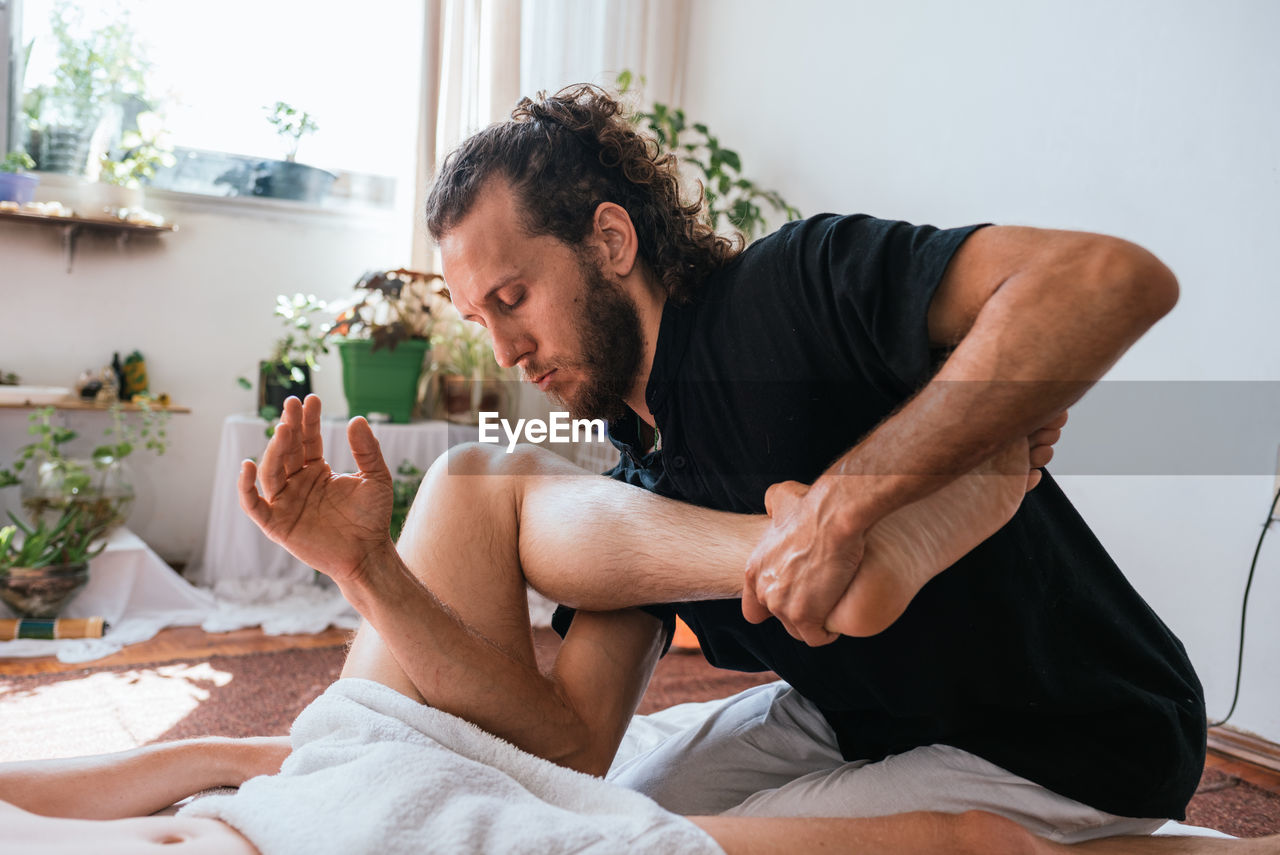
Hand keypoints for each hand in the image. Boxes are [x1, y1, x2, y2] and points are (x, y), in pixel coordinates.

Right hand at [238, 395, 394, 586]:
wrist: (368, 553)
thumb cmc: (372, 518)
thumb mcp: (376, 478)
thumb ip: (367, 451)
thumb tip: (357, 419)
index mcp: (316, 471)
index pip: (307, 440)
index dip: (307, 420)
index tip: (310, 399)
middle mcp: (297, 483)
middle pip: (286, 451)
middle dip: (288, 427)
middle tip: (292, 404)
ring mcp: (285, 503)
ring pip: (271, 471)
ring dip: (274, 449)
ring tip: (285, 429)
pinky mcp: (276, 524)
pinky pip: (254, 504)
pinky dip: (245, 487)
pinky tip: (247, 466)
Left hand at [742, 480, 864, 646]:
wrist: (832, 516)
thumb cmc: (811, 505)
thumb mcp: (782, 498)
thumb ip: (772, 503)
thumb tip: (771, 504)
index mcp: (755, 570)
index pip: (754, 608)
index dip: (774, 607)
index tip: (794, 600)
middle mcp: (765, 591)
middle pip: (780, 619)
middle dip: (799, 614)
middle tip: (820, 600)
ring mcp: (783, 607)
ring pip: (799, 631)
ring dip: (814, 625)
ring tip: (830, 610)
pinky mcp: (805, 617)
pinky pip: (816, 638)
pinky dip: (828, 634)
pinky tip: (837, 623)